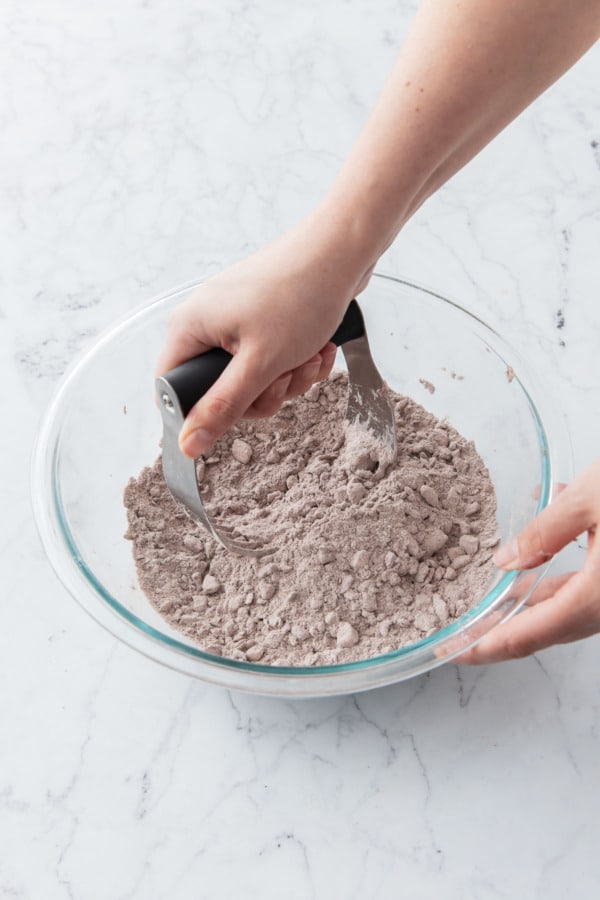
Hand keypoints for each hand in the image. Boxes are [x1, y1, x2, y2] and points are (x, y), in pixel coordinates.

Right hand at [155, 212, 374, 457]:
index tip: (235, 411)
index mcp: (189, 328)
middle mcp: (207, 322)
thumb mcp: (260, 364)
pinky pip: (272, 361)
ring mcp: (236, 320)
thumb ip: (222, 407)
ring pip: (252, 380)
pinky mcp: (264, 320)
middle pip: (219, 391)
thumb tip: (188, 443)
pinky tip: (319, 348)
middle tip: (284, 376)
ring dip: (287, 379)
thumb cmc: (300, 294)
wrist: (343, 250)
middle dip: (261, 394)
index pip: (171, 389)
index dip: (200, 410)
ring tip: (308, 355)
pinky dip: (298, 362)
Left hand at [458, 459, 599, 663]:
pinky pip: (593, 593)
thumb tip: (506, 561)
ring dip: (535, 605)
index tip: (458, 653)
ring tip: (497, 597)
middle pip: (552, 629)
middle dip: (508, 629)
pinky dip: (564, 585)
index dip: (490, 646)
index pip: (533, 634)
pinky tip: (543, 561)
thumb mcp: (592, 498)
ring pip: (574, 611)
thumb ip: (544, 533)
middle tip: (469, 631)